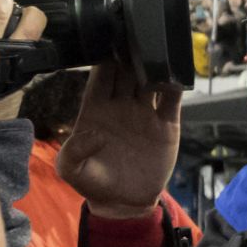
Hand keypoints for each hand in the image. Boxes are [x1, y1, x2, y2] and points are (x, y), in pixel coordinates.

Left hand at [56, 61, 185, 220]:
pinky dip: (175, 85)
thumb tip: (92, 132)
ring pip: (150, 79)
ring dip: (153, 66)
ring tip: (157, 56)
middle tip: (137, 43)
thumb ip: (72, 152)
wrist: (126, 203)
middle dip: (130, 56)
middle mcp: (121, 105)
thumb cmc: (94, 184)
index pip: (100, 77)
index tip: (110, 48)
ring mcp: (145, 113)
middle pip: (127, 71)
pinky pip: (173, 98)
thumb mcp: (71, 171)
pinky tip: (175, 78)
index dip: (105, 61)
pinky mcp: (167, 123)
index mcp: (96, 110)